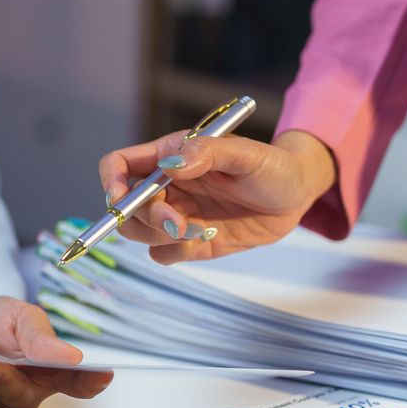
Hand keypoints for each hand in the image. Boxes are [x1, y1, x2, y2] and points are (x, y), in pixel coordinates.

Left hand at [0, 296, 112, 407]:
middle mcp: (20, 390)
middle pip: (18, 399)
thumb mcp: (23, 318)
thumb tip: (72, 357)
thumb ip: (41, 340)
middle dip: (4, 382)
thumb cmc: (1, 322)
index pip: (75, 384)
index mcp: (47, 373)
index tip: (101, 375)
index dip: (88, 383)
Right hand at [98, 130, 335, 263]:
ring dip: (162, 236)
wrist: (295, 197)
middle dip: (147, 217)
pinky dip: (177, 253)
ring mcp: (175, 215)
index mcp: (169, 156)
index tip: (120, 199)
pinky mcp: (188, 241)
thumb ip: (207, 153)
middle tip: (179, 223)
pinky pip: (162, 254)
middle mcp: (165, 186)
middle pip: (127, 206)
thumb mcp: (246, 154)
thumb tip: (170, 166)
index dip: (111, 181)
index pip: (119, 165)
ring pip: (140, 233)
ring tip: (199, 230)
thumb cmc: (273, 166)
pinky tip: (206, 239)